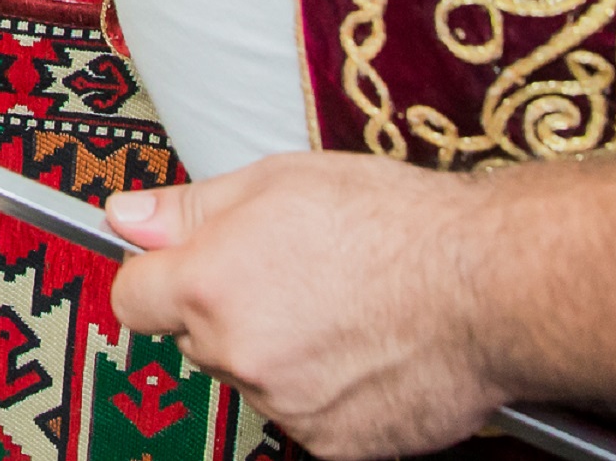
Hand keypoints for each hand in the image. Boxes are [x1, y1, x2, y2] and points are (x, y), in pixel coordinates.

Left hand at [107, 153, 505, 455]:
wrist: (490, 286)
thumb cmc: (393, 224)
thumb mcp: (273, 181)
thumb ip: (187, 208)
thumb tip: (125, 217)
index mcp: (209, 286)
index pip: (133, 298)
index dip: (155, 277)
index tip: (180, 267)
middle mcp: (239, 353)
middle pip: (196, 339)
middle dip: (224, 311)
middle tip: (288, 275)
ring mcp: (288, 405)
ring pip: (253, 377)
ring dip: (276, 351)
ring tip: (340, 308)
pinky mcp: (337, 444)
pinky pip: (304, 415)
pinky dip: (323, 390)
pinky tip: (363, 349)